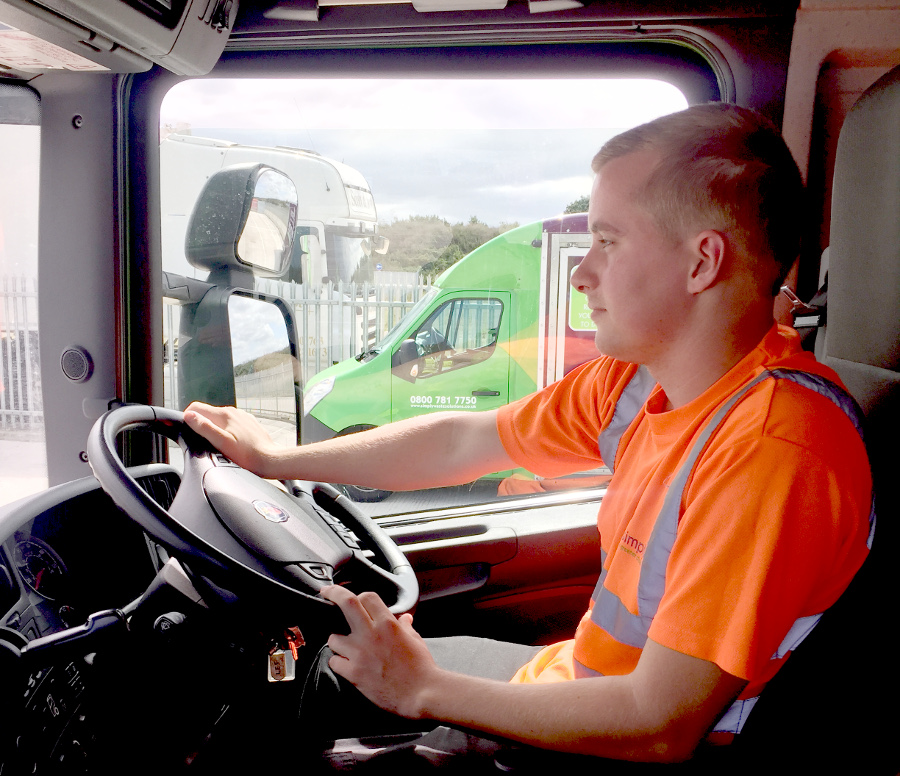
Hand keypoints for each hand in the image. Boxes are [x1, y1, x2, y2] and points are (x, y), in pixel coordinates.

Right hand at [183, 402, 279, 477]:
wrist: (270, 459)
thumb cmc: (248, 455)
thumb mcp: (221, 443)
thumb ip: (204, 428)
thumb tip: (189, 416)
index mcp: (224, 414)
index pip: (196, 407)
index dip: (188, 418)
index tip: (189, 432)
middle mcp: (233, 412)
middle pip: (207, 413)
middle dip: (201, 425)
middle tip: (205, 443)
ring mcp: (241, 417)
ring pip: (219, 419)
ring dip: (214, 429)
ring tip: (219, 445)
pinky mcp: (247, 423)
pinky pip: (230, 424)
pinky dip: (226, 431)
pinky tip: (231, 444)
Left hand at [323, 585, 437, 718]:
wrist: (422, 694)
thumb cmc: (421, 668)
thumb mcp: (416, 640)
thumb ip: (406, 626)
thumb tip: (404, 618)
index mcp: (388, 624)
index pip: (367, 597)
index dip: (360, 596)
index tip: (353, 598)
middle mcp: (371, 635)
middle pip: (346, 603)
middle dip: (333, 593)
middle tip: (326, 593)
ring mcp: (360, 654)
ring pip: (333, 638)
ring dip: (337, 641)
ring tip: (344, 646)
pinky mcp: (354, 674)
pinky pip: (334, 662)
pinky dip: (338, 663)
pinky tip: (346, 665)